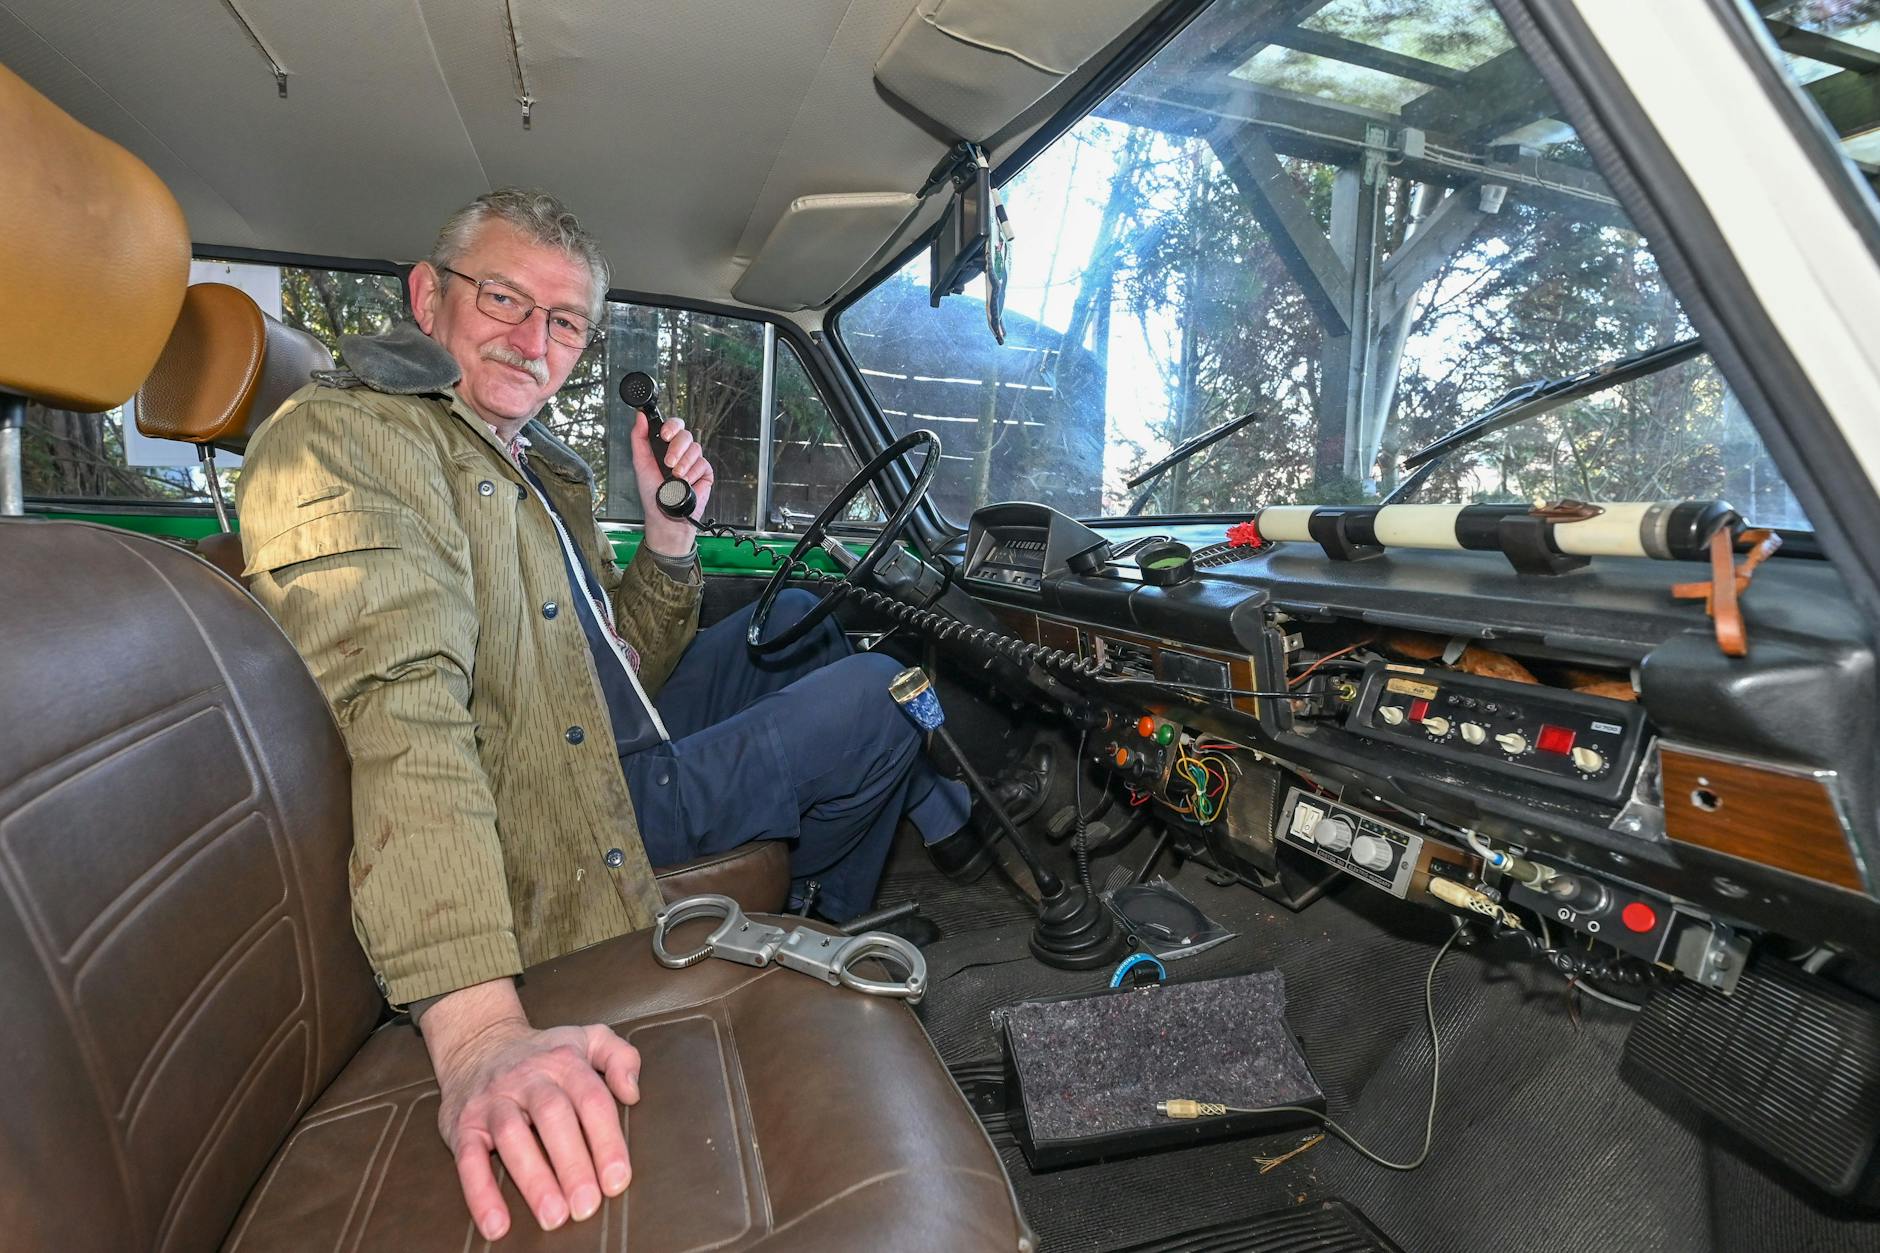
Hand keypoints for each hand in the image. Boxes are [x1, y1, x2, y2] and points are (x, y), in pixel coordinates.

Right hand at [421, 980, 640, 1240]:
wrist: (478, 1042)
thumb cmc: (543, 1054)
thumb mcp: (587, 1039)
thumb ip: (621, 1057)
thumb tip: (633, 1092)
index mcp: (564, 1063)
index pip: (592, 1101)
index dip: (607, 1142)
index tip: (617, 1180)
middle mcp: (528, 1079)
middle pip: (553, 1118)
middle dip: (573, 1164)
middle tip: (587, 1205)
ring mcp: (494, 1101)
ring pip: (512, 1136)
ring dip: (533, 1179)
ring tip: (553, 1216)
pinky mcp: (464, 1124)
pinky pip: (469, 1158)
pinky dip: (480, 1193)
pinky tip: (497, 1224)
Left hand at [630, 410, 714, 557]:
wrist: (666, 515)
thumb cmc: (652, 493)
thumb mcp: (640, 463)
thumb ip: (639, 438)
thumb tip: (639, 417)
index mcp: (665, 446)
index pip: (673, 426)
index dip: (672, 426)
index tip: (665, 436)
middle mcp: (680, 451)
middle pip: (685, 435)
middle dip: (677, 448)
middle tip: (668, 462)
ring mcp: (693, 461)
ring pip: (695, 448)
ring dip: (684, 463)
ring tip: (675, 476)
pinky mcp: (704, 472)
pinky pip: (703, 464)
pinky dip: (693, 474)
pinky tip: (686, 483)